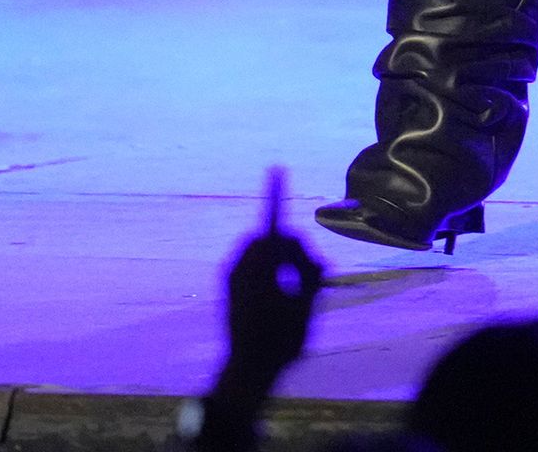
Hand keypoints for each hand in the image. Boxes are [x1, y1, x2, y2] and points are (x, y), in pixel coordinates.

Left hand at [215, 176, 324, 396]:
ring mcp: (231, 275)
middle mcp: (241, 266)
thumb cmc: (280, 339)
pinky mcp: (228, 285)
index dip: (276, 195)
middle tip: (310, 273)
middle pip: (271, 238)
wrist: (248, 368)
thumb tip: (309, 252)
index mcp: (260, 268)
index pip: (273, 224)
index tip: (277, 168)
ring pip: (262, 251)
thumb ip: (309, 272)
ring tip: (297, 286)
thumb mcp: (306, 304)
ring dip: (280, 259)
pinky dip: (267, 267)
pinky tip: (281, 290)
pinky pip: (251, 262)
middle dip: (291, 248)